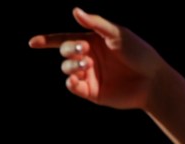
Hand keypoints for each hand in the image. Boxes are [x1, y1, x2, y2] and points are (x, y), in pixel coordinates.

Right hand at [28, 7, 165, 109]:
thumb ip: (95, 24)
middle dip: (70, 50)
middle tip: (83, 51)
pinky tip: (77, 79)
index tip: (32, 43)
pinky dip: (71, 82)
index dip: (48, 41)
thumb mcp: (118, 34)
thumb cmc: (139, 53)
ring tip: (86, 65)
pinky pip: (72, 86)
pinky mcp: (90, 92)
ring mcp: (88, 75)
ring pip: (66, 69)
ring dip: (72, 65)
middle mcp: (89, 58)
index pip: (65, 40)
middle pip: (66, 51)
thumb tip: (75, 11)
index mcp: (93, 42)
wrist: (151, 81)